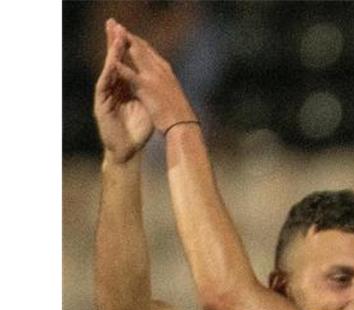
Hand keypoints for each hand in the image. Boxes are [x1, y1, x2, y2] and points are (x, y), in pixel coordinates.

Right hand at [94, 19, 153, 163]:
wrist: (128, 150)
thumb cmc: (138, 129)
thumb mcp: (146, 104)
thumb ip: (148, 89)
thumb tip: (159, 75)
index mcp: (124, 86)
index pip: (123, 62)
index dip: (125, 46)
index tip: (129, 30)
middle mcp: (112, 88)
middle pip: (112, 61)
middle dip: (113, 42)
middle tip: (113, 23)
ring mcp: (105, 96)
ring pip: (108, 70)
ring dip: (111, 54)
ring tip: (114, 38)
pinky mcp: (101, 105)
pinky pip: (104, 86)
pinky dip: (109, 74)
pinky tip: (112, 64)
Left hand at [105, 20, 197, 132]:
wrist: (184, 127)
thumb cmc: (180, 116)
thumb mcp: (173, 95)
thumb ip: (164, 85)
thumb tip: (161, 83)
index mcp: (167, 72)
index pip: (150, 52)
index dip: (138, 42)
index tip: (128, 35)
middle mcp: (162, 70)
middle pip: (143, 48)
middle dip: (129, 37)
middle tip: (117, 26)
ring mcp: (154, 77)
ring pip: (137, 55)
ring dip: (123, 43)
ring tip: (112, 34)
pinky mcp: (147, 87)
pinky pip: (130, 73)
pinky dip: (121, 66)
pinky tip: (112, 61)